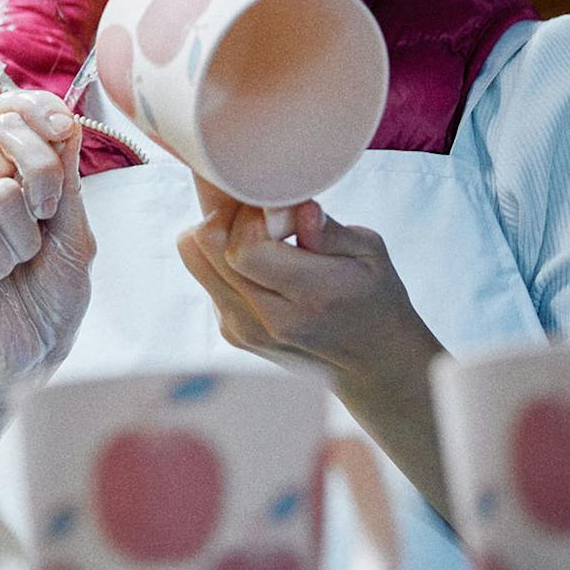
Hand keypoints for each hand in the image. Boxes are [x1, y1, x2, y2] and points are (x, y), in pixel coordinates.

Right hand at [0, 90, 94, 380]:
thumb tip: (67, 120)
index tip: (64, 127)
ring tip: (17, 265)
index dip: (38, 106)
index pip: (12, 112)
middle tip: (46, 216)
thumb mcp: (74, 230)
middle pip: (6, 133)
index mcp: (9, 174)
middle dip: (45, 173)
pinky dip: (0, 262)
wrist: (33, 349)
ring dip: (25, 241)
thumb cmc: (52, 292)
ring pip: (0, 196)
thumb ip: (68, 179)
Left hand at [177, 177, 456, 520]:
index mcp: (312, 297)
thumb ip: (327, 228)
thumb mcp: (370, 252)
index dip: (250, 217)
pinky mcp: (231, 333)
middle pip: (206, 248)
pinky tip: (258, 259)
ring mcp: (244, 331)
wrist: (371, 362)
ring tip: (257, 231)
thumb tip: (293, 206)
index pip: (244, 248)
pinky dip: (222, 258)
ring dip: (218, 233)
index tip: (275, 209)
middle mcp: (269, 321)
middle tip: (258, 210)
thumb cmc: (374, 296)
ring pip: (195, 259)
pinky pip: (205, 275)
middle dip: (226, 215)